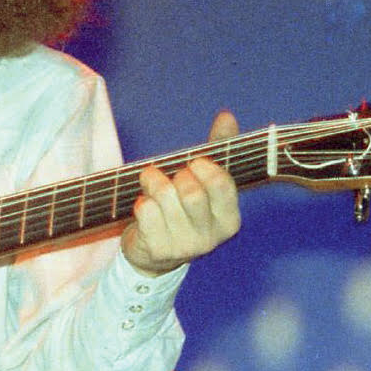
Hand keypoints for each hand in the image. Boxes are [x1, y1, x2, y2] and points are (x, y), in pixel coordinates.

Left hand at [121, 111, 241, 276]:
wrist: (155, 254)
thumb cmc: (183, 209)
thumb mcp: (203, 182)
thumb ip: (217, 149)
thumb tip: (227, 116)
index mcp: (228, 220)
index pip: (222, 184)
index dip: (204, 167)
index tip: (194, 164)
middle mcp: (211, 238)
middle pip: (191, 191)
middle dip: (175, 175)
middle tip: (170, 177)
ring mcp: (184, 247)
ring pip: (165, 197)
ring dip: (153, 183)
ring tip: (152, 185)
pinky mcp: (158, 250)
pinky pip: (146, 211)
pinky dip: (141, 202)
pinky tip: (145, 207)